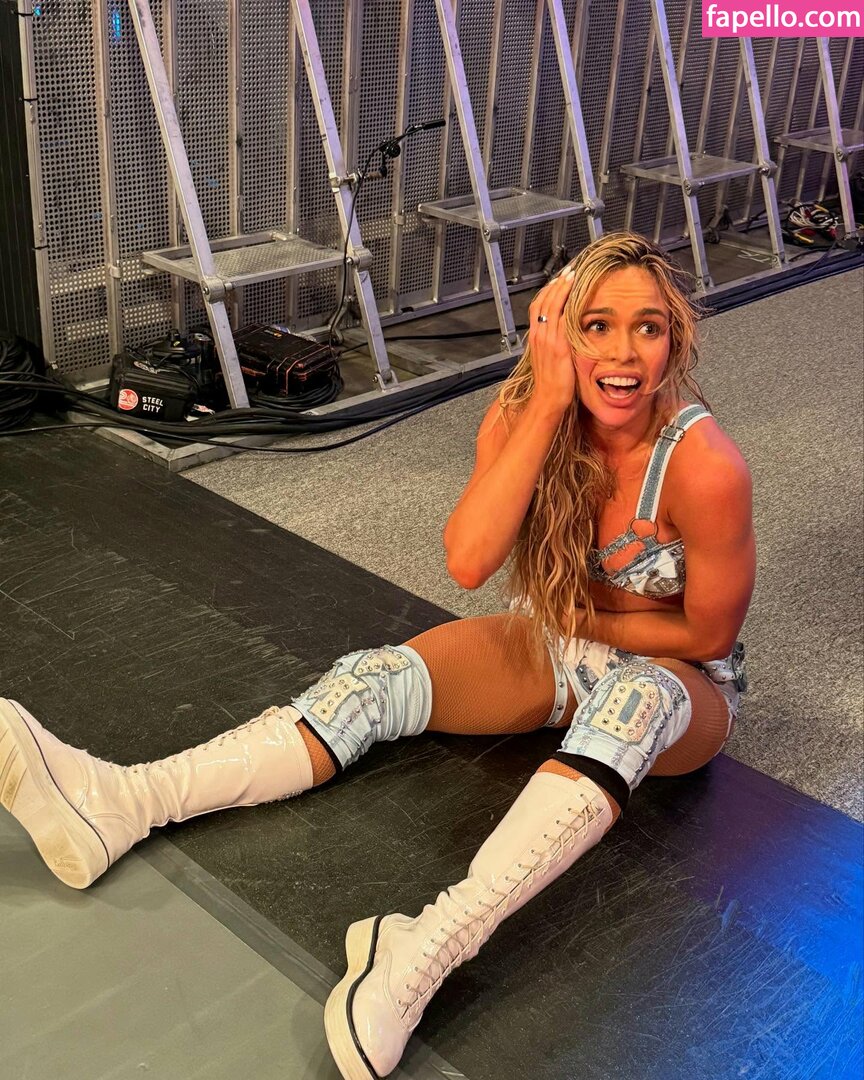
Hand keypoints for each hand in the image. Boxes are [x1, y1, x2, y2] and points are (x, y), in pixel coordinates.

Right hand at [527, 268, 576, 413]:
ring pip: (552, 307)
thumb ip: (552, 344)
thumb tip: (562, 336)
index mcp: (535, 338)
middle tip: (568, 272)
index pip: (537, 307)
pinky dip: (568, 305)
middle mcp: (539, 336)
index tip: (557, 281)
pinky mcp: (559, 346)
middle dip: (556, 285)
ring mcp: (548, 340)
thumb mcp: (548, 359)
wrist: (547, 400)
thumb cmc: (550, 384)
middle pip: (544, 302)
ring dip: (562, 289)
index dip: (547, 292)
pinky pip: (562, 319)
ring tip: (572, 277)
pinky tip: (577, 296)